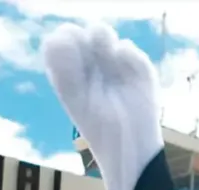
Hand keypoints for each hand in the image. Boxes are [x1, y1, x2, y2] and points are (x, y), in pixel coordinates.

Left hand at [42, 23, 163, 189]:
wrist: (133, 148)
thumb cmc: (101, 129)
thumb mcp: (73, 94)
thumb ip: (62, 63)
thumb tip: (66, 34)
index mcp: (70, 74)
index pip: (61, 40)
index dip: (65, 41)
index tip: (72, 59)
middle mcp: (90, 66)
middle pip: (79, 32)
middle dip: (83, 40)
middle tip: (89, 62)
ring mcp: (113, 66)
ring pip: (102, 32)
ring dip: (102, 40)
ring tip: (107, 61)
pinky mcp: (138, 70)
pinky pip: (127, 47)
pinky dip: (125, 54)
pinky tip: (127, 74)